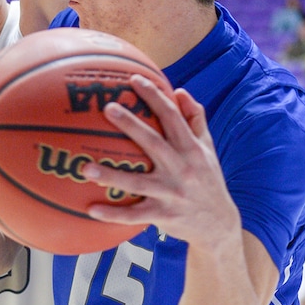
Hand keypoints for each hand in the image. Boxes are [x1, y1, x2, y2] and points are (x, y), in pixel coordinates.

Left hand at [84, 73, 239, 248]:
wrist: (218, 224)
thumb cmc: (208, 180)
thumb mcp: (208, 149)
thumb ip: (195, 120)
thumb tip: (180, 91)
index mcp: (191, 149)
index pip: (173, 117)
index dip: (155, 96)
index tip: (135, 79)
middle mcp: (182, 168)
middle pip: (153, 143)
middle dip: (131, 125)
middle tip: (108, 108)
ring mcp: (171, 193)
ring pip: (137, 182)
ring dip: (111, 176)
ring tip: (85, 168)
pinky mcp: (163, 216)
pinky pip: (134, 216)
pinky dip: (113, 214)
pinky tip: (91, 210)